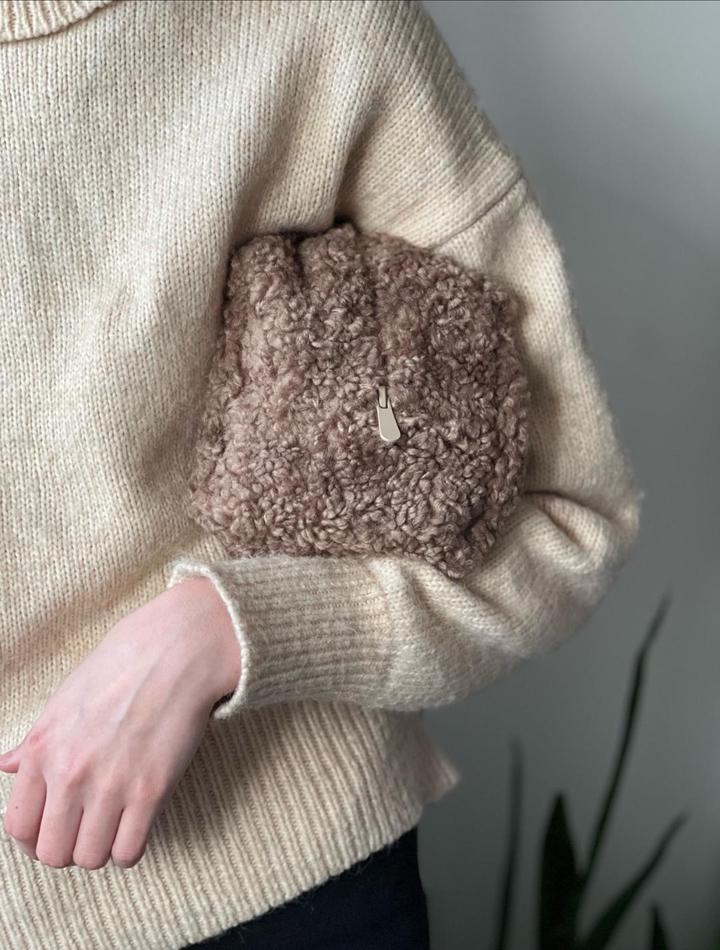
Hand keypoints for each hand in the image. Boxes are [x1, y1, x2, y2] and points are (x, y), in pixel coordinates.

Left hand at [0, 575, 240, 869]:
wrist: (175, 651)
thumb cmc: (123, 665)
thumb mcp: (64, 699)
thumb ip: (34, 742)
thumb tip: (6, 766)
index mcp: (42, 750)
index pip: (18, 826)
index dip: (35, 837)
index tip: (54, 830)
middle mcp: (69, 773)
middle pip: (53, 853)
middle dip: (69, 848)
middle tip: (87, 830)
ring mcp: (110, 785)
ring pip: (90, 858)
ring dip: (102, 848)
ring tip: (114, 825)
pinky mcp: (150, 790)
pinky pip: (129, 851)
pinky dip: (131, 847)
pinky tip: (137, 824)